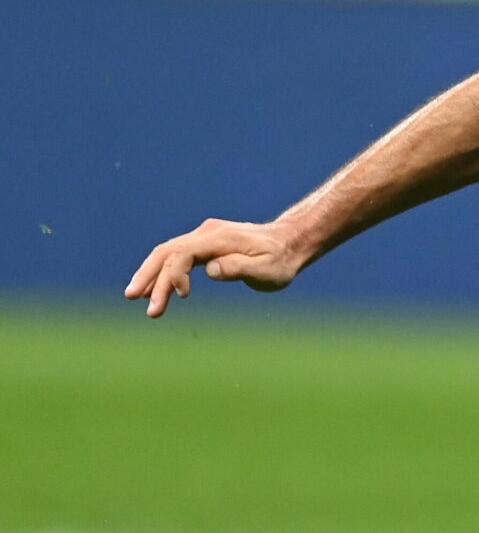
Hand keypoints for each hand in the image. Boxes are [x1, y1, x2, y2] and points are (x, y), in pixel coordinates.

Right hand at [124, 220, 308, 317]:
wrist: (291, 243)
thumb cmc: (281, 260)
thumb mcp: (267, 270)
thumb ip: (239, 269)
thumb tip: (211, 269)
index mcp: (220, 238)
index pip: (183, 253)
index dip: (175, 274)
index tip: (182, 296)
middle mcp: (207, 233)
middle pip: (167, 251)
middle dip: (149, 275)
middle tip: (134, 299)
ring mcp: (204, 236)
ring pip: (168, 253)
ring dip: (151, 275)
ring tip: (136, 297)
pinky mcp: (205, 244)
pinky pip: (177, 256)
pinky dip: (162, 272)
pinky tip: (154, 290)